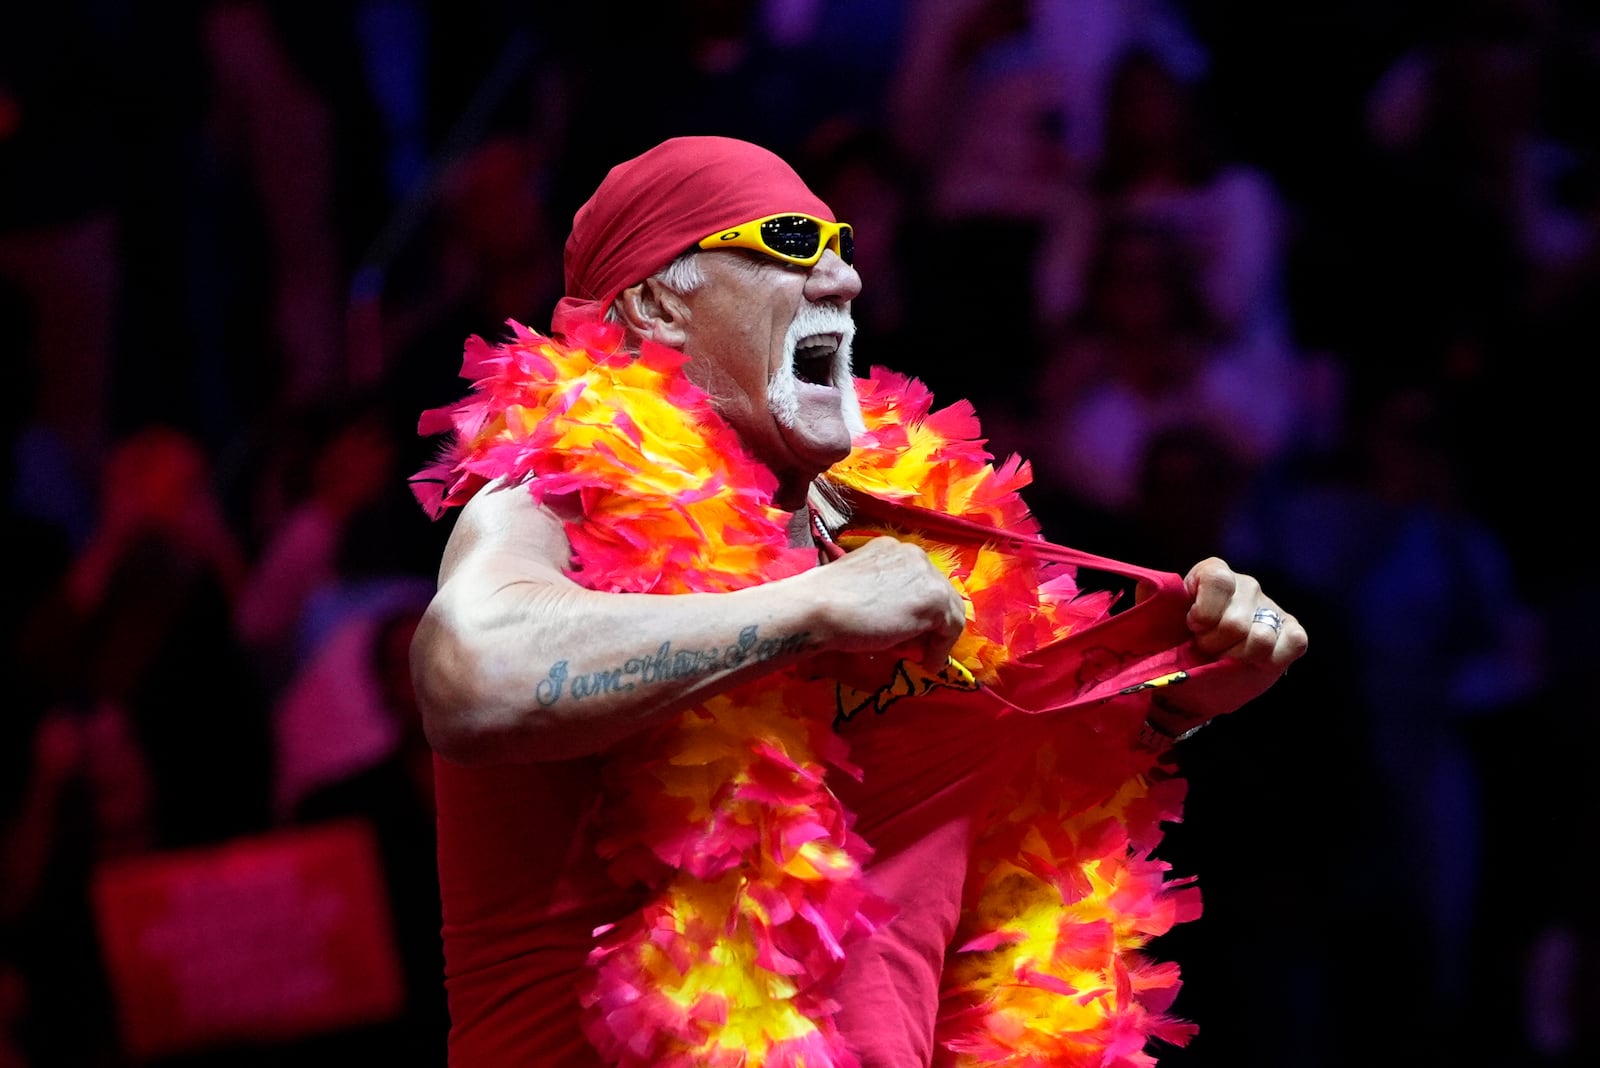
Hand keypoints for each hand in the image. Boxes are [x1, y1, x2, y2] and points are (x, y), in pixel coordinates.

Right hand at [803, 535, 967, 678]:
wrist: (818, 608)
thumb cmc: (826, 601)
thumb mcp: (860, 586)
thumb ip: (883, 593)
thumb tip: (898, 618)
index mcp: (891, 548)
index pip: (919, 579)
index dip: (918, 608)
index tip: (910, 631)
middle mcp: (913, 553)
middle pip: (939, 591)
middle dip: (933, 621)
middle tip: (920, 646)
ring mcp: (926, 574)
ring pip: (949, 609)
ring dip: (939, 636)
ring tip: (924, 657)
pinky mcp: (933, 598)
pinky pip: (950, 628)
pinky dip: (941, 649)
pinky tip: (927, 663)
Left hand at [1147, 557, 1307, 729]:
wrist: (1197, 676)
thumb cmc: (1176, 645)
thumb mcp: (1157, 623)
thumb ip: (1151, 602)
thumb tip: (1147, 585)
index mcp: (1212, 573)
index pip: (1218, 580)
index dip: (1204, 612)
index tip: (1192, 628)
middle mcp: (1245, 585)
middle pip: (1235, 621)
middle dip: (1215, 646)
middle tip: (1205, 651)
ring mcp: (1271, 607)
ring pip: (1261, 638)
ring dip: (1238, 658)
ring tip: (1226, 658)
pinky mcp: (1292, 630)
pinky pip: (1292, 643)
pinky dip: (1270, 660)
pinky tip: (1252, 662)